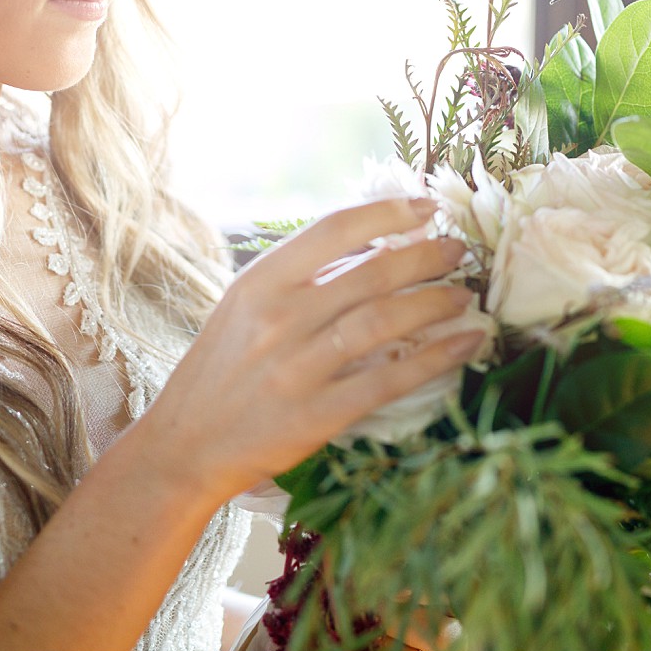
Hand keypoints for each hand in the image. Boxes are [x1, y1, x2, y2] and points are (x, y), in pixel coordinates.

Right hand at [139, 197, 482, 500]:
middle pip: (371, 274)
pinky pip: (389, 380)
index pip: (333, 229)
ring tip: (465, 297)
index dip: (387, 212)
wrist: (186, 444)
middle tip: (458, 251)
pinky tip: (464, 345)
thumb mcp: (245, 306)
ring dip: (435, 303)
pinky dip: (435, 358)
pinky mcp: (317, 415)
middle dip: (425, 256)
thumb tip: (372, 242)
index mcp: (260, 283)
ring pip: (384, 322)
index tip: (426, 206)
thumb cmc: (222, 368)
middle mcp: (279, 319)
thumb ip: (300, 276)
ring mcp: (298, 368)